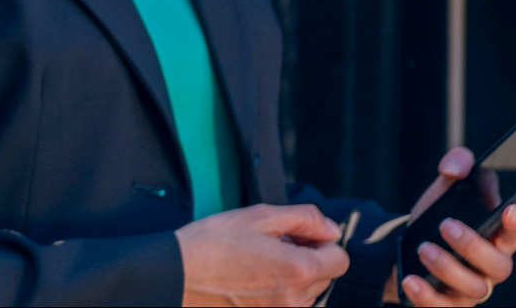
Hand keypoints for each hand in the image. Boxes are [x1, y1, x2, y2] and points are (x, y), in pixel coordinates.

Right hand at [176, 204, 347, 306]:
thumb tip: (331, 229)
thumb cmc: (211, 244)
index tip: (300, 237)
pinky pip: (287, 306)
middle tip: (274, 246)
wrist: (175, 275)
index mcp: (298, 270)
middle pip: (325, 278)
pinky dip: (278, 294)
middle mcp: (294, 300)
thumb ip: (305, 219)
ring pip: (307, 295)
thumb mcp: (260, 216)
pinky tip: (254, 281)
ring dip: (294, 278)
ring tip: (260, 264)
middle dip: (308, 259)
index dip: (322, 242)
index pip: (340, 259)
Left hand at [386, 148, 515, 306]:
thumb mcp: (444, 189)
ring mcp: (471, 289)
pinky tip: (411, 280)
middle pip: (499, 266)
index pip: (515, 232)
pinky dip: (427, 297)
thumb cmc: (436, 220)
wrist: (404, 249)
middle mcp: (489, 267)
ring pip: (474, 289)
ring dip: (448, 268)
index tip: (510, 209)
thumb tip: (454, 167)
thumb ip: (457, 165)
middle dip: (473, 245)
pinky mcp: (449, 305)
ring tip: (423, 248)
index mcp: (496, 237)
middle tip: (446, 225)